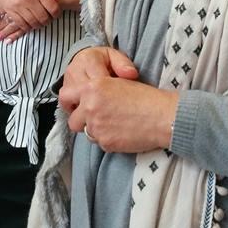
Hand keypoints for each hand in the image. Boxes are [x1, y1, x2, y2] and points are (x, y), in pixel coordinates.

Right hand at [0, 0, 59, 35]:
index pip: (53, 8)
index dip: (57, 13)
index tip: (55, 13)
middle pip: (44, 18)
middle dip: (48, 20)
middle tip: (48, 18)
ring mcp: (19, 6)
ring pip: (33, 23)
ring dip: (38, 25)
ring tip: (39, 21)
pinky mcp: (10, 10)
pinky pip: (21, 24)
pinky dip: (27, 27)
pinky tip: (30, 23)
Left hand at [60, 46, 176, 151]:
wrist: (162, 115)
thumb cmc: (144, 97)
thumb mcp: (116, 84)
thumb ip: (96, 92)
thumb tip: (84, 100)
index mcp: (92, 88)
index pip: (66, 96)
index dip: (70, 103)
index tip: (75, 107)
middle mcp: (90, 106)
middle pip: (72, 120)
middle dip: (81, 122)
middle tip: (95, 120)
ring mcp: (96, 126)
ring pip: (87, 133)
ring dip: (96, 131)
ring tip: (114, 125)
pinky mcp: (105, 142)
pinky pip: (100, 143)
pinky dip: (109, 140)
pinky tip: (122, 133)